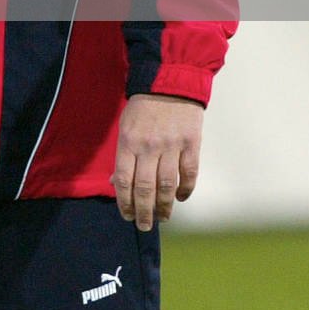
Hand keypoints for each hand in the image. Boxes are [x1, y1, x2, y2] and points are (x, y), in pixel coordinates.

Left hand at [112, 92, 202, 230]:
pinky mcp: (191, 144)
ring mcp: (172, 146)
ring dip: (164, 206)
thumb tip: (116, 184)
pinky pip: (189, 174)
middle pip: (145, 188)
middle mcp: (149, 146)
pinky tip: (180, 198)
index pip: (124, 180)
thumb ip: (123, 155)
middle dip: (143, 211)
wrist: (169, 83)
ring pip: (167, 185)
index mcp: (128, 141)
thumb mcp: (125, 127)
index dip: (125, 202)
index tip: (126, 215)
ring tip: (162, 218)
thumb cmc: (142, 107)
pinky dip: (185, 190)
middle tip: (143, 226)